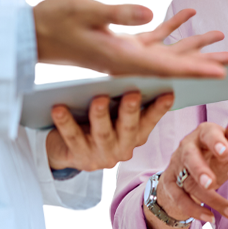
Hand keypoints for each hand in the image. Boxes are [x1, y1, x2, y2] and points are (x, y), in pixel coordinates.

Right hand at [32, 0, 227, 77]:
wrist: (31, 33)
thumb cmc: (55, 20)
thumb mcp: (86, 11)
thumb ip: (117, 13)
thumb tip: (148, 13)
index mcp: (122, 58)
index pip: (166, 67)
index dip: (194, 70)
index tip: (219, 74)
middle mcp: (127, 61)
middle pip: (173, 65)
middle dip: (203, 62)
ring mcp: (124, 54)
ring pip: (166, 52)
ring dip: (192, 45)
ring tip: (220, 39)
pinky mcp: (119, 45)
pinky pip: (151, 38)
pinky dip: (170, 27)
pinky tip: (187, 14)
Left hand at [46, 91, 173, 172]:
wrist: (67, 151)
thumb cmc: (95, 125)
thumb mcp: (115, 116)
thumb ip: (125, 102)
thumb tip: (133, 71)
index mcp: (135, 136)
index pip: (150, 120)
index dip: (160, 108)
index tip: (168, 93)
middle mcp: (123, 147)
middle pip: (128, 128)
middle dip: (130, 110)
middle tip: (132, 93)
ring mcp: (101, 155)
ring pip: (102, 133)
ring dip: (101, 115)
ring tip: (98, 98)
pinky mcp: (79, 157)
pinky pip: (72, 137)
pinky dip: (65, 122)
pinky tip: (59, 108)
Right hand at [145, 108, 227, 228]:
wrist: (189, 176)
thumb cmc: (213, 156)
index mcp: (203, 134)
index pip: (207, 133)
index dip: (216, 141)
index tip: (226, 151)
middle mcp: (187, 148)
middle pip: (190, 157)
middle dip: (200, 169)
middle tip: (211, 181)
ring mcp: (177, 168)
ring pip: (188, 182)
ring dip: (209, 197)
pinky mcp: (171, 186)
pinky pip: (180, 199)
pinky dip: (195, 210)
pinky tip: (211, 218)